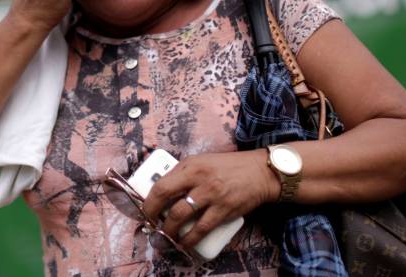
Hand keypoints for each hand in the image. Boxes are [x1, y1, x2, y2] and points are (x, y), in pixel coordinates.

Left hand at [140, 149, 276, 248]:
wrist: (260, 172)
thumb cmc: (229, 167)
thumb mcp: (203, 161)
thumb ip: (185, 173)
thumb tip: (164, 191)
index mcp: (191, 165)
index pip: (162, 183)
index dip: (149, 201)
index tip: (145, 211)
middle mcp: (199, 178)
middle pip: (166, 198)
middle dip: (153, 215)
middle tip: (152, 225)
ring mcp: (212, 194)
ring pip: (181, 216)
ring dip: (169, 230)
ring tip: (166, 237)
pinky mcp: (224, 210)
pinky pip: (202, 229)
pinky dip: (190, 239)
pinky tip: (184, 244)